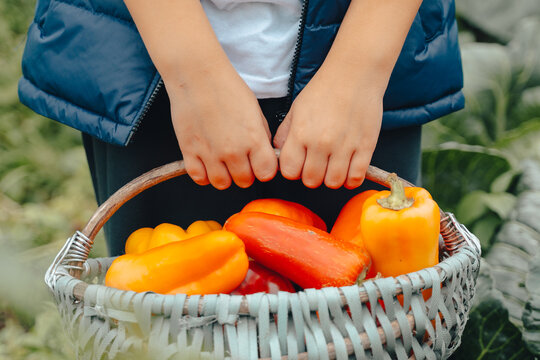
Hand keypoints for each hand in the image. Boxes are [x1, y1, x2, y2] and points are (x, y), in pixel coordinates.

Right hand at [167, 67, 277, 188]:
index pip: (266, 174)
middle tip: (240, 160)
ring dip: (224, 176)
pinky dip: (204, 174)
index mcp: (253, 140)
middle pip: (244, 181)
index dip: (264, 169)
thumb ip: (261, 137)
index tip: (260, 163)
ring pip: (222, 184)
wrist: (197, 75)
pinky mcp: (189, 151)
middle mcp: (233, 151)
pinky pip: (199, 178)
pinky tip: (207, 162)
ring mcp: (210, 153)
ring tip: (223, 161)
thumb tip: (263, 154)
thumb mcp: (255, 111)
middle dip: (245, 173)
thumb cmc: (227, 88)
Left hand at [274, 69, 382, 188]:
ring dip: (331, 179)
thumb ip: (285, 134)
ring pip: (333, 183)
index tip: (299, 164)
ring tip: (333, 166)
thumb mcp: (296, 109)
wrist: (355, 74)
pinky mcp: (366, 147)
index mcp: (301, 133)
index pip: (289, 171)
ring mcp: (344, 146)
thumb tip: (279, 155)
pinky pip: (356, 178)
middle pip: (311, 180)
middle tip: (317, 164)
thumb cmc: (324, 90)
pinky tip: (348, 169)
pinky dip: (351, 179)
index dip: (293, 170)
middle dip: (312, 176)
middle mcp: (321, 142)